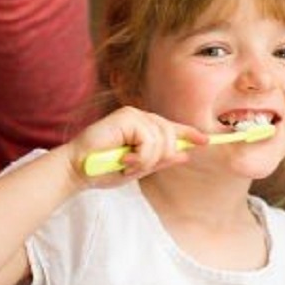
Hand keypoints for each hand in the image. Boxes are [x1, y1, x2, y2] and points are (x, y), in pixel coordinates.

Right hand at [64, 106, 208, 186]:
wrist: (78, 169)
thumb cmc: (103, 169)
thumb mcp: (138, 168)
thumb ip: (160, 161)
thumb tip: (185, 155)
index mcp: (144, 129)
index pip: (172, 129)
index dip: (190, 134)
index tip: (206, 141)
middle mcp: (141, 118)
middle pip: (171, 137)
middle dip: (158, 158)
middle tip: (134, 167)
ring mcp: (134, 115)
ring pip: (162, 141)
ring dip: (146, 160)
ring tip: (126, 164)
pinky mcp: (127, 116)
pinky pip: (150, 139)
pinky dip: (141, 155)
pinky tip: (124, 158)